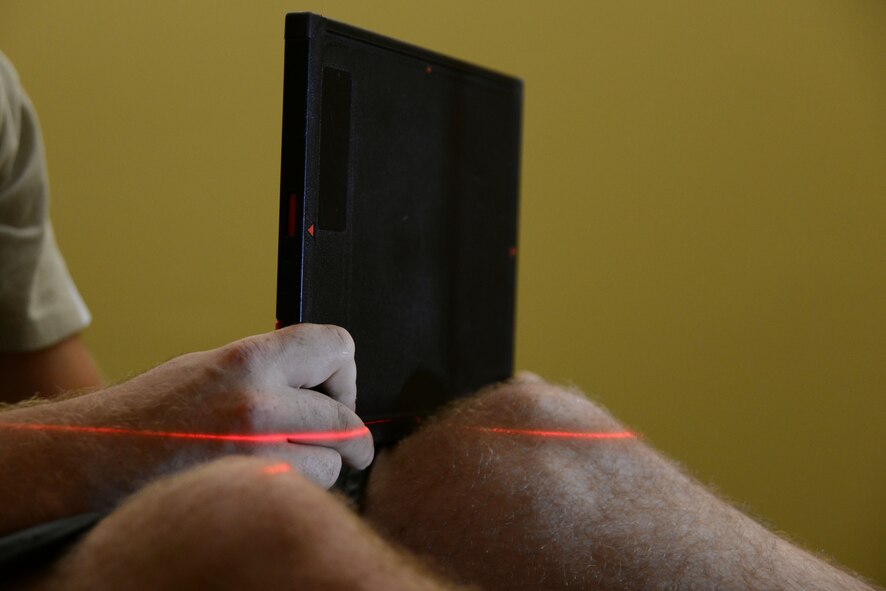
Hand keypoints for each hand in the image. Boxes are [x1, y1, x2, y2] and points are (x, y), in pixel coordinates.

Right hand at [96, 323, 373, 486]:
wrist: (89, 459)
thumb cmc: (147, 415)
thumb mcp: (209, 368)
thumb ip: (269, 370)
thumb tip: (322, 381)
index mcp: (247, 359)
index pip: (336, 346)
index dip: (342, 371)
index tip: (333, 389)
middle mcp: (256, 400)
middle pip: (345, 415)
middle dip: (347, 432)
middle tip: (341, 441)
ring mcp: (254, 451)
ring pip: (333, 461)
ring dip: (321, 466)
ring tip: (286, 460)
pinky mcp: (249, 490)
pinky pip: (307, 492)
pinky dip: (299, 490)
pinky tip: (268, 480)